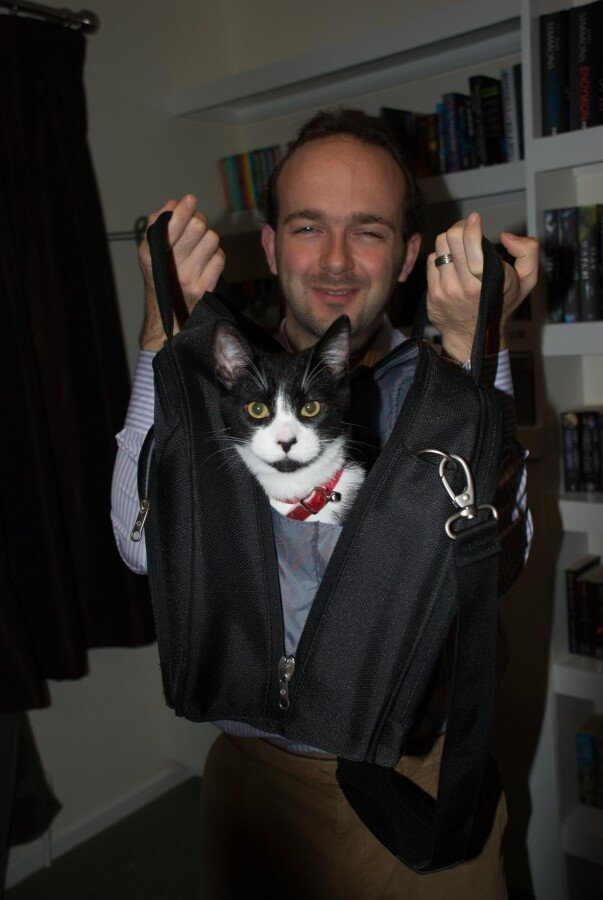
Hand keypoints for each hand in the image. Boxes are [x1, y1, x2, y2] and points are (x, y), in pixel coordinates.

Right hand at [138, 194, 224, 350]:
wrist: (167, 315)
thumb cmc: (161, 276)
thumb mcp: (150, 251)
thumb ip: (159, 225)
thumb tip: (174, 203)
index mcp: (151, 254)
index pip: (170, 226)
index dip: (183, 209)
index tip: (190, 199)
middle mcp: (169, 267)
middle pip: (197, 226)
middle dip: (199, 220)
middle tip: (196, 225)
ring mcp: (188, 278)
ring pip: (212, 239)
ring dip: (208, 238)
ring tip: (200, 247)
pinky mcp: (205, 288)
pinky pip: (220, 257)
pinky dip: (216, 256)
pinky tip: (206, 261)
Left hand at [426, 212, 538, 362]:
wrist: (474, 337)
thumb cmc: (501, 303)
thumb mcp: (526, 281)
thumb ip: (529, 252)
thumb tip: (506, 236)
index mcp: (489, 280)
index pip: (472, 244)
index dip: (471, 225)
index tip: (474, 218)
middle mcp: (466, 285)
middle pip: (451, 239)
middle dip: (459, 227)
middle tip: (466, 228)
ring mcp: (447, 290)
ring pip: (439, 247)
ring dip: (449, 241)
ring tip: (458, 245)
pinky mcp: (433, 294)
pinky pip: (431, 262)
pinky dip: (440, 257)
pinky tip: (451, 264)